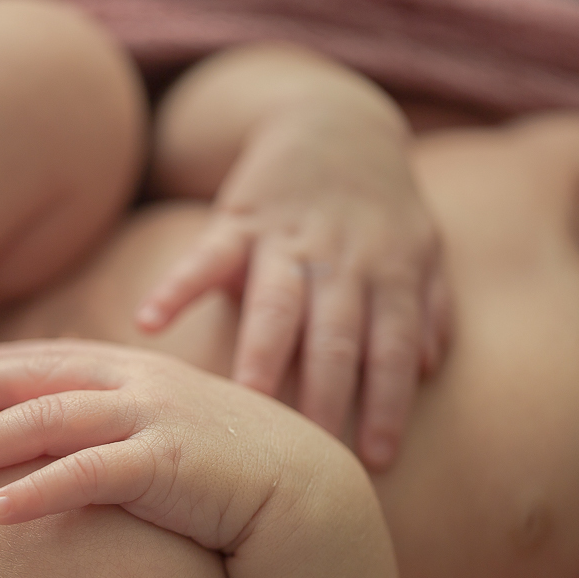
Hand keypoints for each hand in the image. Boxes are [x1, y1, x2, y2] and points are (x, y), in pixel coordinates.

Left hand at [0, 339, 342, 552]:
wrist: (311, 494)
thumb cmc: (240, 468)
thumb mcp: (182, 428)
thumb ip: (137, 420)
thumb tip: (95, 438)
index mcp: (143, 371)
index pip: (58, 359)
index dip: (3, 363)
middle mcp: (140, 385)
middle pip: (38, 380)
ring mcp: (151, 419)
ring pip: (48, 421)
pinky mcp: (164, 463)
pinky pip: (85, 475)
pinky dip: (36, 490)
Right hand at [136, 111, 449, 469]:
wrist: (332, 119)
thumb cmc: (378, 202)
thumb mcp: (424, 246)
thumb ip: (430, 305)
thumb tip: (429, 367)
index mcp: (389, 272)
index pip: (392, 348)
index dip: (387, 403)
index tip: (376, 458)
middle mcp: (341, 259)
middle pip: (334, 334)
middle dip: (324, 393)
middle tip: (309, 447)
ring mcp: (287, 239)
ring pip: (276, 301)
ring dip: (262, 350)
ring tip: (246, 398)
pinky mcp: (238, 220)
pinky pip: (205, 255)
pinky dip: (175, 286)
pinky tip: (148, 322)